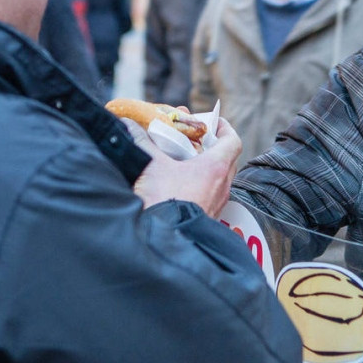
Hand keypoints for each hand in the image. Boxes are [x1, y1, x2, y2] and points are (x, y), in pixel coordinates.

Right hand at [125, 116, 242, 216]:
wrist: (164, 240)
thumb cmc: (163, 200)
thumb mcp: (151, 164)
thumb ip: (143, 141)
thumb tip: (130, 124)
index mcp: (216, 167)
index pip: (232, 141)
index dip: (224, 128)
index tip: (213, 122)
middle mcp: (222, 185)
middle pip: (227, 159)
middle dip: (212, 146)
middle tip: (194, 140)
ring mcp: (217, 204)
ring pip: (219, 178)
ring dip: (205, 167)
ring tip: (184, 162)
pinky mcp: (208, 218)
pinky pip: (210, 195)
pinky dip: (200, 185)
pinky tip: (180, 186)